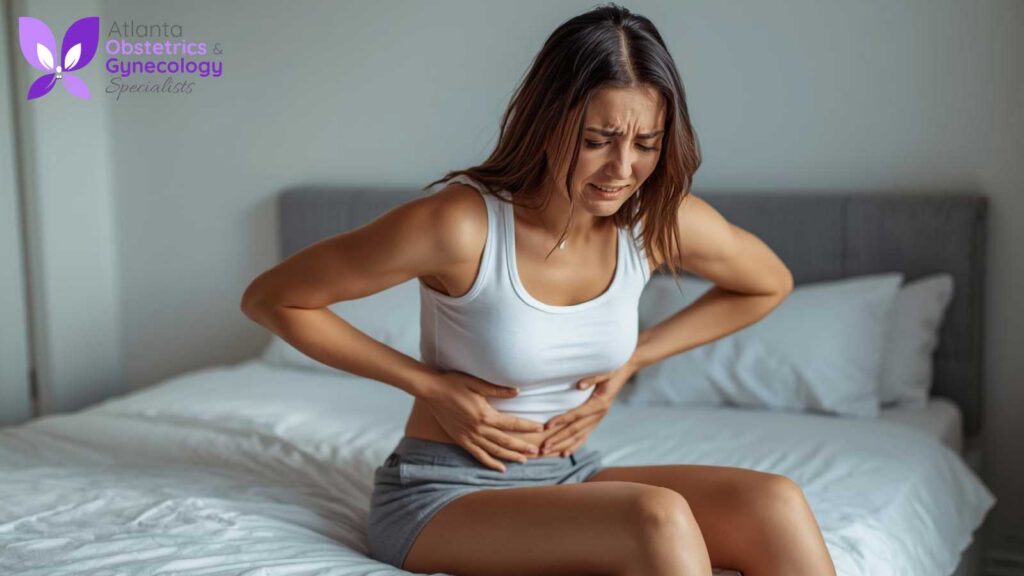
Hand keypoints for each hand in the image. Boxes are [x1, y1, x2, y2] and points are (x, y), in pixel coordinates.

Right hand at [420, 370, 543, 471]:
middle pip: (506, 441)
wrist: (432, 391)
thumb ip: (498, 390)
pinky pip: (478, 455)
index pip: (512, 423)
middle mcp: (479, 429)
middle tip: (537, 451)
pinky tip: (501, 468)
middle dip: (522, 446)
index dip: (527, 426)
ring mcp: (469, 436)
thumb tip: (517, 392)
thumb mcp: (476, 383)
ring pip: (494, 451)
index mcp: (485, 414)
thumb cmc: (454, 383)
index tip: (540, 428)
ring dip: (510, 456)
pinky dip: (490, 463)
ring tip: (523, 460)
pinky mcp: (461, 440)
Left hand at [538, 360, 641, 456]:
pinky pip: (584, 436)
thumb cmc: (612, 368)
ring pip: (579, 436)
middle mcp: (599, 414)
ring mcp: (599, 418)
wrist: (624, 369)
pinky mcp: (597, 419)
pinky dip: (574, 445)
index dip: (561, 420)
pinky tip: (565, 453)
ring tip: (548, 451)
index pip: (576, 414)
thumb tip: (580, 385)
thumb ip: (593, 378)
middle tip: (543, 447)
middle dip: (558, 439)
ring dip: (563, 445)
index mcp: (599, 403)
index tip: (546, 426)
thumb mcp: (605, 370)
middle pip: (575, 430)